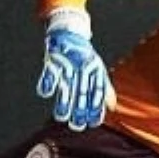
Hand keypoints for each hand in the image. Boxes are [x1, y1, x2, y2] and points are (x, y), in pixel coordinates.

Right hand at [35, 8, 112, 130]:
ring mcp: (68, 66)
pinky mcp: (54, 61)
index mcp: (95, 73)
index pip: (97, 94)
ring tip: (62, 115)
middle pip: (82, 93)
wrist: (71, 32)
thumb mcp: (98, 71)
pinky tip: (46, 94)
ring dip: (64, 102)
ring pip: (66, 86)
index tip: (93, 123)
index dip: (96, 109)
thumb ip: (105, 90)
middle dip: (80, 110)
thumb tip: (112, 106)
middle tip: (77, 125)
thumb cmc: (84, 55)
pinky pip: (50, 73)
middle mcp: (83, 70)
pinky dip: (47, 83)